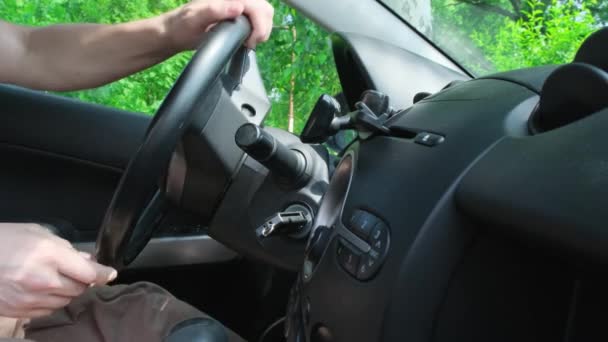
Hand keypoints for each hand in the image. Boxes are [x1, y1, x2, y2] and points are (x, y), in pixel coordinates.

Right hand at [0, 223, 116, 317]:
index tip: (109, 273)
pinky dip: (52, 301)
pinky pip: (48, 310)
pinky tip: (43, 290)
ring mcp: (30, 298)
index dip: (103, 273)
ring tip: (56, 279)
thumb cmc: (2, 241)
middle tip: (76, 272)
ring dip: (68, 292)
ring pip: (66, 301)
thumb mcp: (37, 233)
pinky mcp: (19, 311)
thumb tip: (86, 259)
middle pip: (80, 289)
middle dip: (83, 280)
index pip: (89, 272)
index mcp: (48, 255)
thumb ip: (65, 247)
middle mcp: (42, 279)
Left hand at [161, 0, 273, 50]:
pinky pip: (258, 19)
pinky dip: (259, 30)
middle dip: (263, 27)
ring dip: (262, 29)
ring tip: (249, 42)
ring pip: (264, 13)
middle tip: (250, 43)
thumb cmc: (182, 26)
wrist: (176, 32)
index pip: (256, 6)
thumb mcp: (194, 18)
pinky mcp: (239, 14)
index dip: (260, 24)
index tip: (251, 41)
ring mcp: (238, 6)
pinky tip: (248, 39)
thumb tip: (239, 7)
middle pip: (264, 8)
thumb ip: (215, 10)